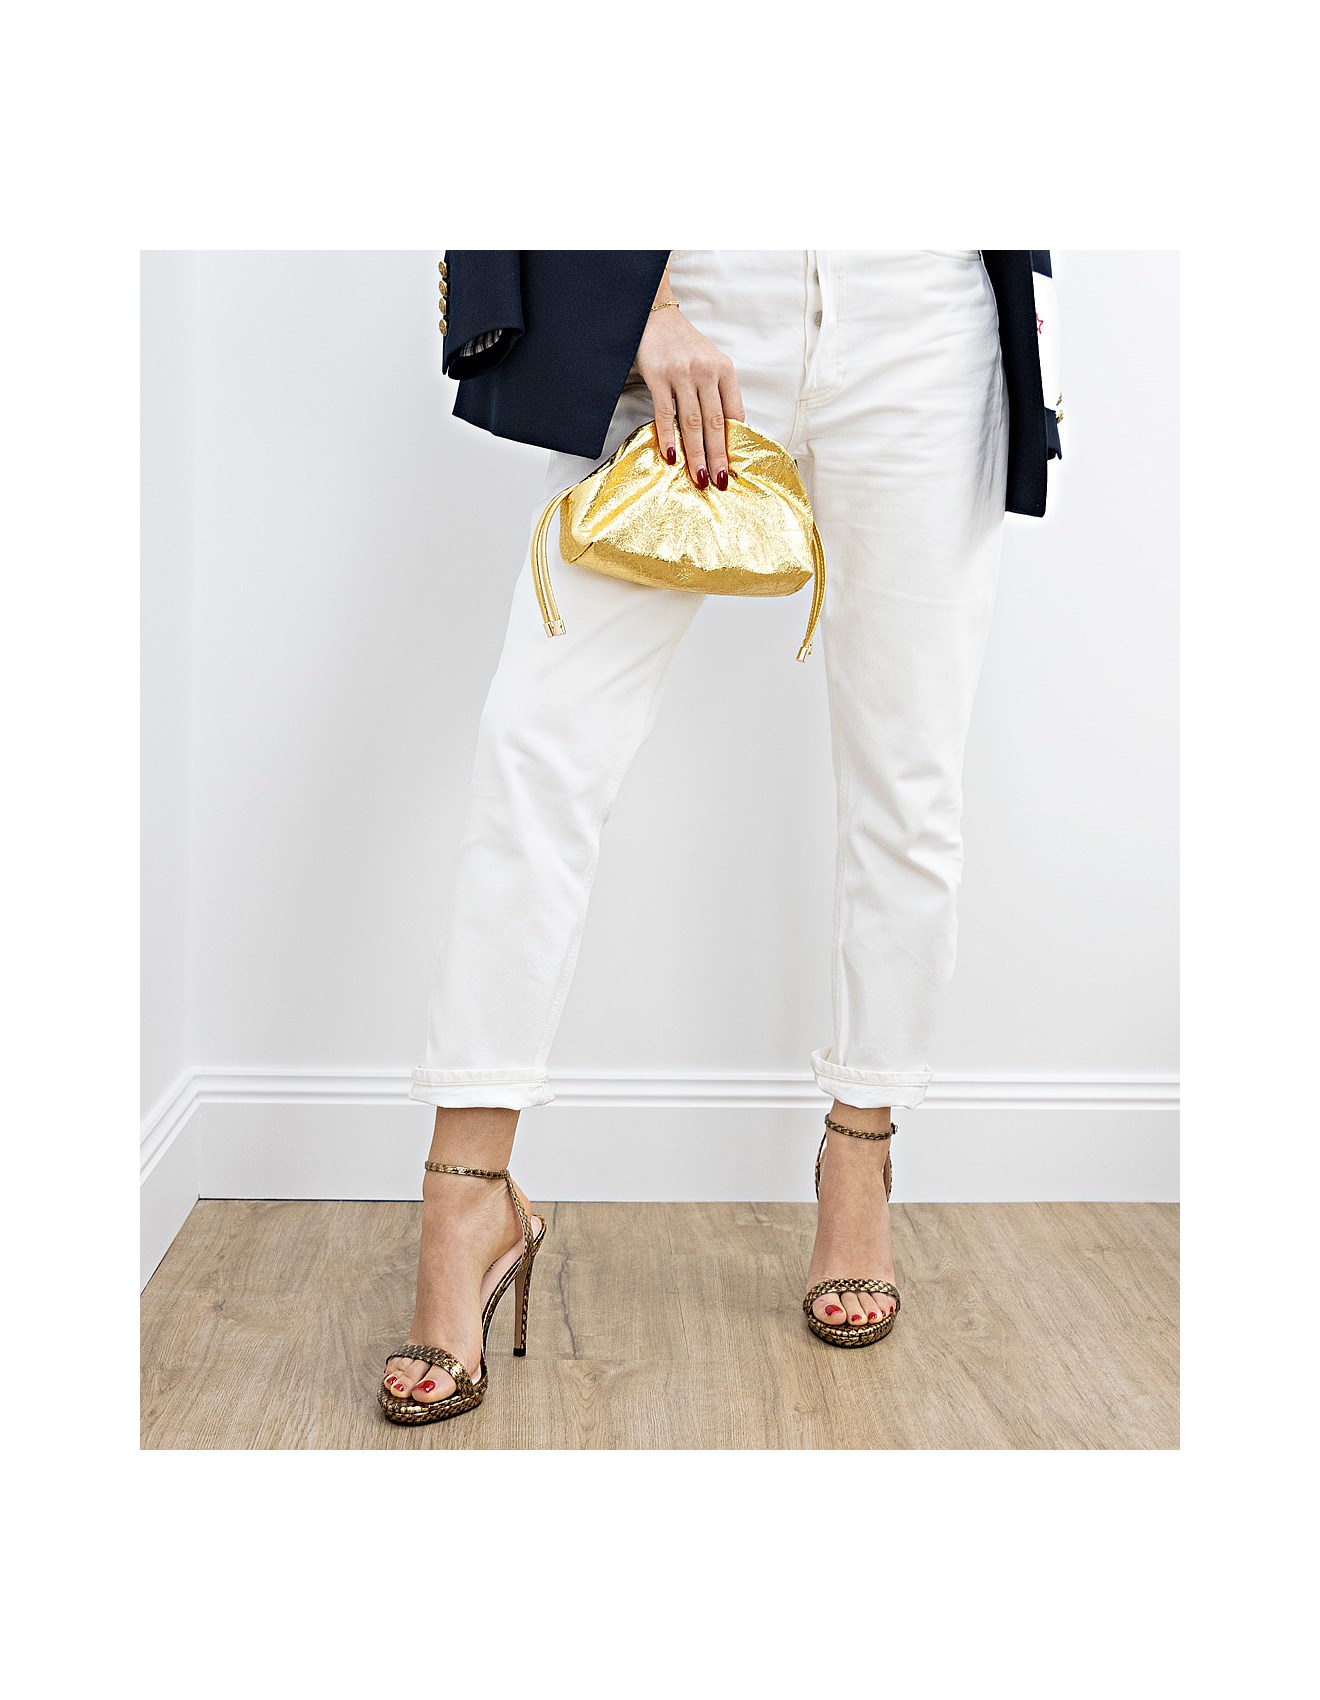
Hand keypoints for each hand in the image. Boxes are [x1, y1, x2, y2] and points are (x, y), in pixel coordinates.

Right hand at [635, 279, 744, 490]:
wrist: (657, 316)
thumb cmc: (685, 345)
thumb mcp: (711, 363)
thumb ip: (720, 393)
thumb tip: (727, 431)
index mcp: (724, 371)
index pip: (734, 414)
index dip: (735, 443)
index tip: (735, 467)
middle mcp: (706, 372)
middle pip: (715, 423)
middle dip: (719, 457)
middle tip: (721, 482)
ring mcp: (682, 374)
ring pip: (692, 422)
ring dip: (696, 454)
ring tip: (700, 478)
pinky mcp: (659, 376)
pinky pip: (664, 413)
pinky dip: (668, 436)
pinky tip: (671, 457)